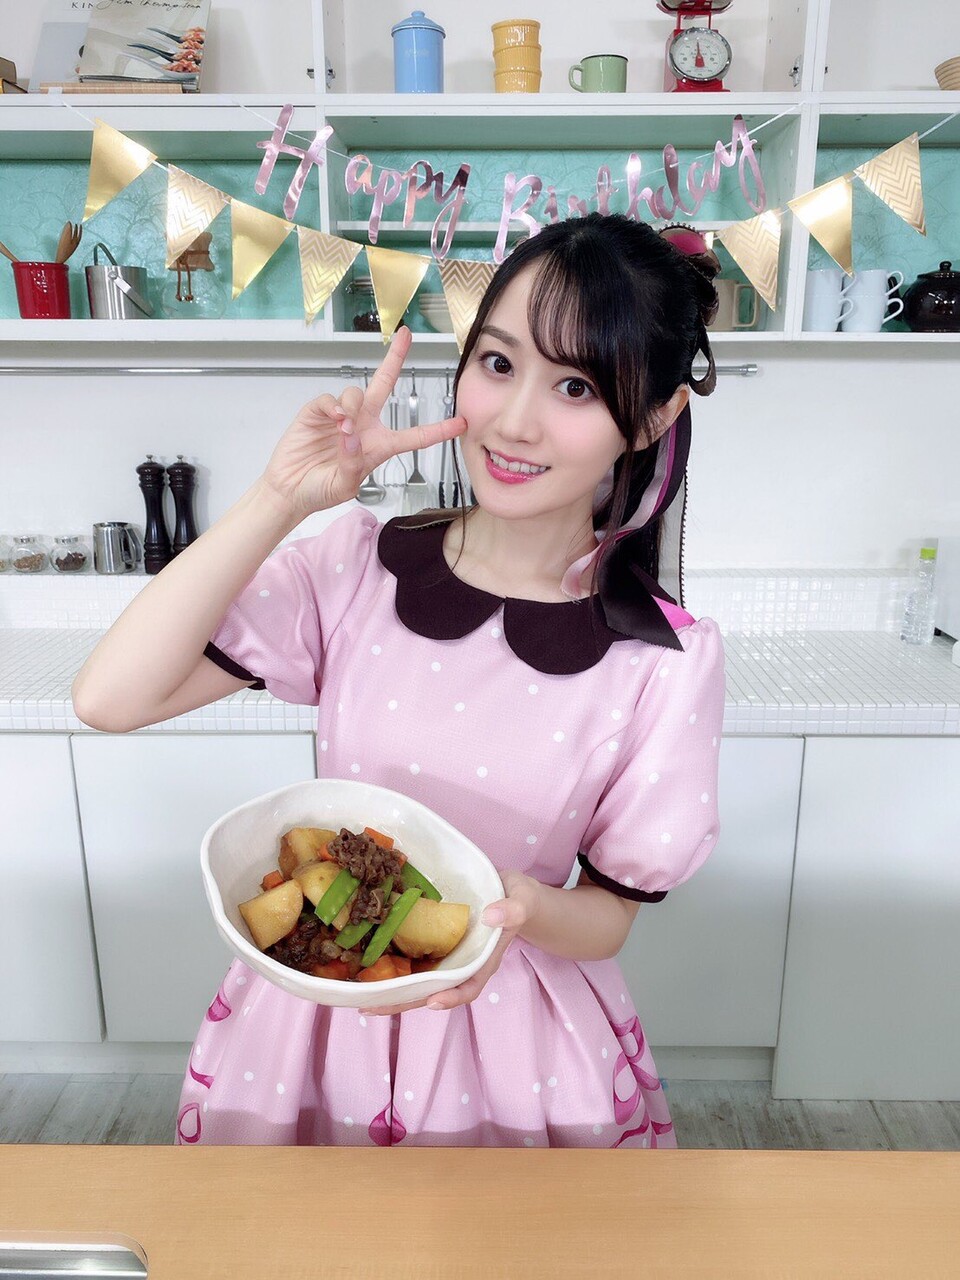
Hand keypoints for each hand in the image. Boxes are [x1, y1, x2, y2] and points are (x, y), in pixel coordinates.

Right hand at [260, 326, 465, 518]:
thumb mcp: (344, 487)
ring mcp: (340, 415)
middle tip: (405, 336)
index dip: (438, 430)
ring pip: (356, 393)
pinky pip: (330, 400)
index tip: (461, 423)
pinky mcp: (318, 412)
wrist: (290, 489)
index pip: (414, 436)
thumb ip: (353, 465)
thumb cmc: (320, 490)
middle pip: (383, 385)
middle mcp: (363, 424)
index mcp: (379, 446)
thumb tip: (352, 437)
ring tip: (344, 430)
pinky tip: (335, 421)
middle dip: (394, 359)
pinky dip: (334, 407)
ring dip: (353, 408)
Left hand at [366, 871, 540, 1016]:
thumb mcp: (523, 900)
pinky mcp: (435, 940)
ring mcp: (447, 954)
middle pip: (434, 990)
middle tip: (372, 1006)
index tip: (431, 1002)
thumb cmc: (519, 900)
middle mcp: (462, 962)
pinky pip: (414, 957)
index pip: (468, 986)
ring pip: (419, 978)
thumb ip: (513, 910)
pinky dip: (394, 964)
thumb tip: (491, 915)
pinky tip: (369, 965)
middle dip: (404, 1001)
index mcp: (484, 959)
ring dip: (393, 989)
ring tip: (362, 996)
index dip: (451, 997)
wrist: (510, 890)